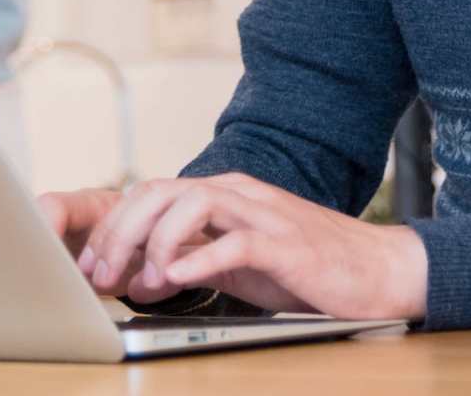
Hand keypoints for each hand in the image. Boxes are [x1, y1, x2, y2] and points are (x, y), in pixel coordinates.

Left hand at [65, 173, 427, 319]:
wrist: (379, 271)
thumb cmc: (308, 266)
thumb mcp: (237, 260)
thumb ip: (194, 256)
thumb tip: (140, 272)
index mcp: (224, 194)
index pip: (152, 192)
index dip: (113, 227)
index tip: (91, 267)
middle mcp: (240, 194)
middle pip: (162, 191)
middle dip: (121, 233)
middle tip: (102, 276)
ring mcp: (264, 214)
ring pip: (193, 203)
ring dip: (156, 242)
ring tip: (142, 280)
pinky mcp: (288, 243)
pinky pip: (236, 241)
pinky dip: (200, 258)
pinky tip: (178, 279)